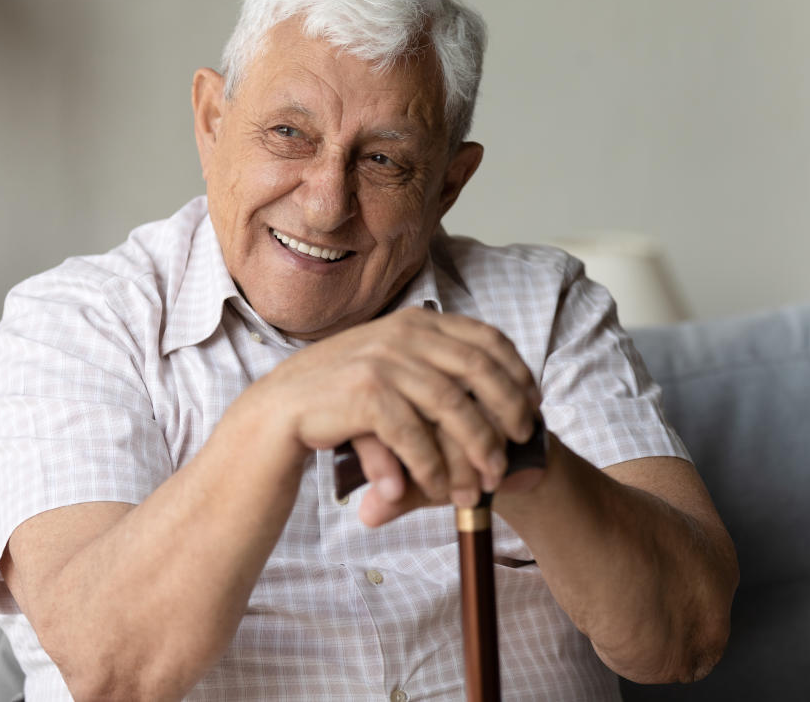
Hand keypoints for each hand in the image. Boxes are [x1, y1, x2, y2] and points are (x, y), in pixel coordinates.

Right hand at [239, 308, 540, 524]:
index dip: (518, 373)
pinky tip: (440, 488)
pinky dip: (432, 465)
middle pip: (479, 371)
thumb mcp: (392, 370)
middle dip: (507, 412)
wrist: (275, 415)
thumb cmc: (341, 400)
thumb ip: (436, 369)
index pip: (487, 339)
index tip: (533, 406)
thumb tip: (502, 396)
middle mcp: (404, 333)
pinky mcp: (364, 392)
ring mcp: (384, 359)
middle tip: (519, 446)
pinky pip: (414, 434)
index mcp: (417, 321)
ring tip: (486, 484)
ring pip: (452, 407)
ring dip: (475, 449)